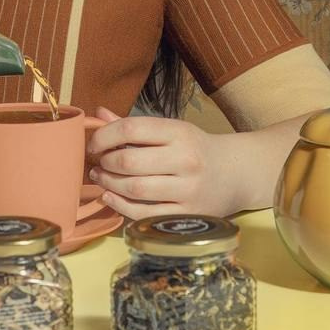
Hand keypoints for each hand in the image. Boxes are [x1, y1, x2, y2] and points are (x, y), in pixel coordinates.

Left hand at [86, 107, 239, 219]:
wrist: (236, 174)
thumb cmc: (195, 149)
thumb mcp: (171, 130)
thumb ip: (134, 126)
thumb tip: (98, 114)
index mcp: (179, 132)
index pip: (131, 129)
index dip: (104, 136)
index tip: (94, 144)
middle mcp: (186, 160)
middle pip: (129, 161)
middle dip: (105, 163)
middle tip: (97, 164)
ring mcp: (188, 190)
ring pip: (135, 189)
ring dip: (109, 184)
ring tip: (101, 179)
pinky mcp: (188, 215)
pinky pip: (145, 214)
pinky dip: (121, 206)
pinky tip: (111, 197)